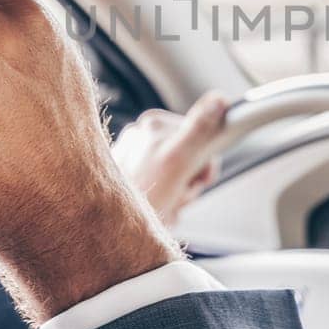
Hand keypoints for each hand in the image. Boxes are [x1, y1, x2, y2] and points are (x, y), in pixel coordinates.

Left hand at [113, 95, 227, 227]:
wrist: (110, 230)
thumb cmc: (141, 198)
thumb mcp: (177, 161)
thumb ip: (199, 129)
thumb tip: (218, 99)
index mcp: (154, 122)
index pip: (201, 135)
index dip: (205, 162)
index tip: (200, 178)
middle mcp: (142, 134)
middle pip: (190, 155)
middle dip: (190, 180)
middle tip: (178, 195)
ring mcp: (136, 156)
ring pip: (179, 174)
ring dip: (179, 194)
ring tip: (165, 204)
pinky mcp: (132, 177)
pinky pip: (164, 188)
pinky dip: (166, 201)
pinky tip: (157, 208)